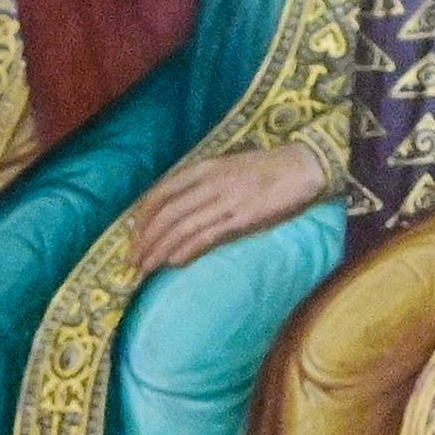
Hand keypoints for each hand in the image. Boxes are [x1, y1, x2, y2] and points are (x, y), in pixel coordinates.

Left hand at [129, 144, 331, 272]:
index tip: (132, 237)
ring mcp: (225, 200)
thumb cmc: (266, 170)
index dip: (142, 217)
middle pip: (166, 213)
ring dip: (160, 249)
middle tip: (133, 261)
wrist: (302, 167)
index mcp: (203, 168)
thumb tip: (180, 209)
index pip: (161, 193)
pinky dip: (187, 248)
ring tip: (146, 267)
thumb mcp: (227, 168)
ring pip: (182, 226)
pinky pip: (207, 234)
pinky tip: (173, 261)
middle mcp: (209, 182)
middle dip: (145, 239)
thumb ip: (203, 185)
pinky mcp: (242, 218)